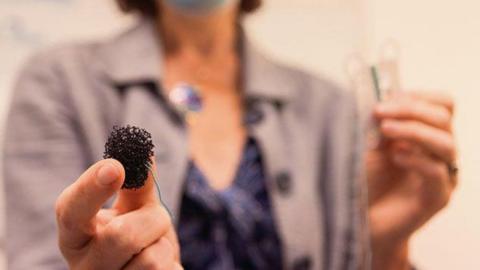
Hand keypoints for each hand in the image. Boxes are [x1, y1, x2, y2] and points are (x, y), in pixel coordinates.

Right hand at [55, 158, 181, 269]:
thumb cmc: (137, 236)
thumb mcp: (134, 209)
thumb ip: (138, 182)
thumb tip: (142, 148)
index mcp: (76, 235)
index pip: (71, 211)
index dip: (92, 188)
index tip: (115, 166)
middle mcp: (84, 266)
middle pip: (121, 236)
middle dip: (154, 220)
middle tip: (158, 218)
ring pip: (150, 260)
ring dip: (165, 244)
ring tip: (156, 247)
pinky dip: (172, 264)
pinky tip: (161, 267)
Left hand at [366, 91, 457, 269]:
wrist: (363, 219)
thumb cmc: (366, 180)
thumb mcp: (369, 145)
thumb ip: (378, 123)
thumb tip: (381, 98)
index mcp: (427, 134)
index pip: (442, 105)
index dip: (418, 96)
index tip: (387, 97)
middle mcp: (440, 152)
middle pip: (444, 118)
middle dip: (411, 109)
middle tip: (380, 111)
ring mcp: (443, 174)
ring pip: (446, 142)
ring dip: (414, 130)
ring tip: (385, 130)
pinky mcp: (438, 197)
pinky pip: (438, 172)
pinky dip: (417, 159)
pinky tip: (395, 156)